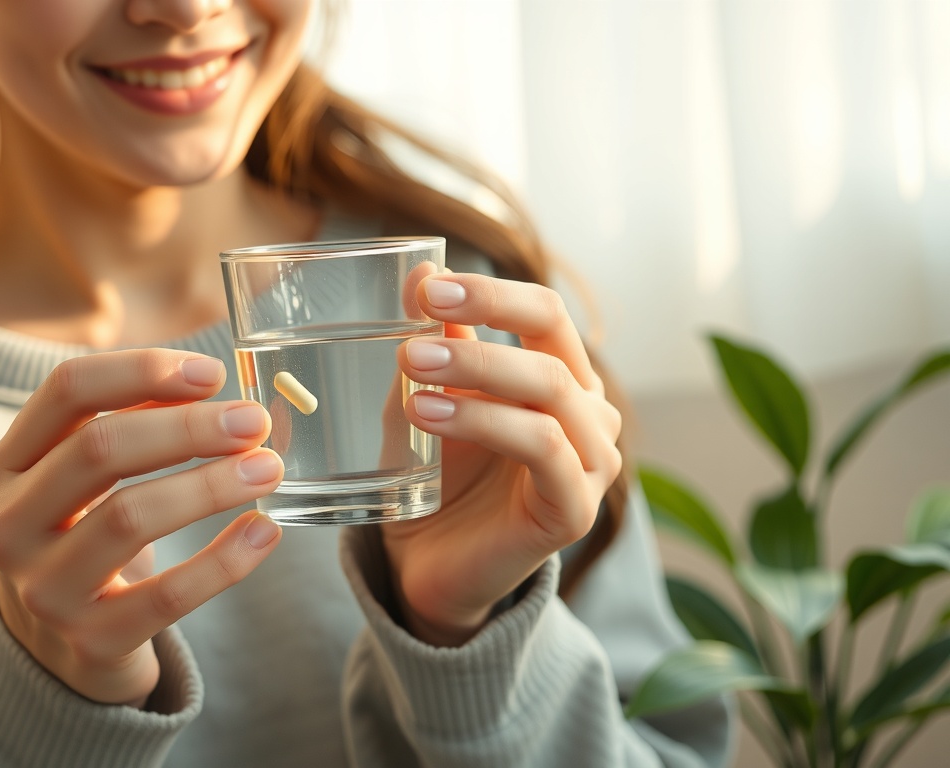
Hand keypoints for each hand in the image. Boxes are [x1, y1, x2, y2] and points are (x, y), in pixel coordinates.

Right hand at [0, 350, 284, 705]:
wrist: (59, 651)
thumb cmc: (87, 538)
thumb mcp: (86, 480)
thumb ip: (134, 423)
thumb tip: (215, 385)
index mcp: (6, 466)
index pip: (66, 390)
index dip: (142, 370)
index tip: (214, 374)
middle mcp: (9, 525)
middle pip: (99, 448)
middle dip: (189, 427)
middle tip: (254, 421)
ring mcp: (43, 589)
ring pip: (130, 517)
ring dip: (211, 485)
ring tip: (267, 468)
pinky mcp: (90, 642)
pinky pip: (169, 596)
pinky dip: (225, 560)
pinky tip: (264, 531)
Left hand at [384, 273, 623, 645]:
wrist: (430, 568)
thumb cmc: (437, 477)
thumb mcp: (428, 397)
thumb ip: (436, 343)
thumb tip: (420, 272)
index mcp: (561, 377)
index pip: (545, 312)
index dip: (490, 292)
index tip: (425, 286)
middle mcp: (589, 413)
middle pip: (551, 345)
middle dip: (481, 326)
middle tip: (412, 334)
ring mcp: (591, 462)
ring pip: (549, 391)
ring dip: (476, 375)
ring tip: (412, 376)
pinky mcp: (576, 509)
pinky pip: (545, 450)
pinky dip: (487, 422)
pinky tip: (429, 415)